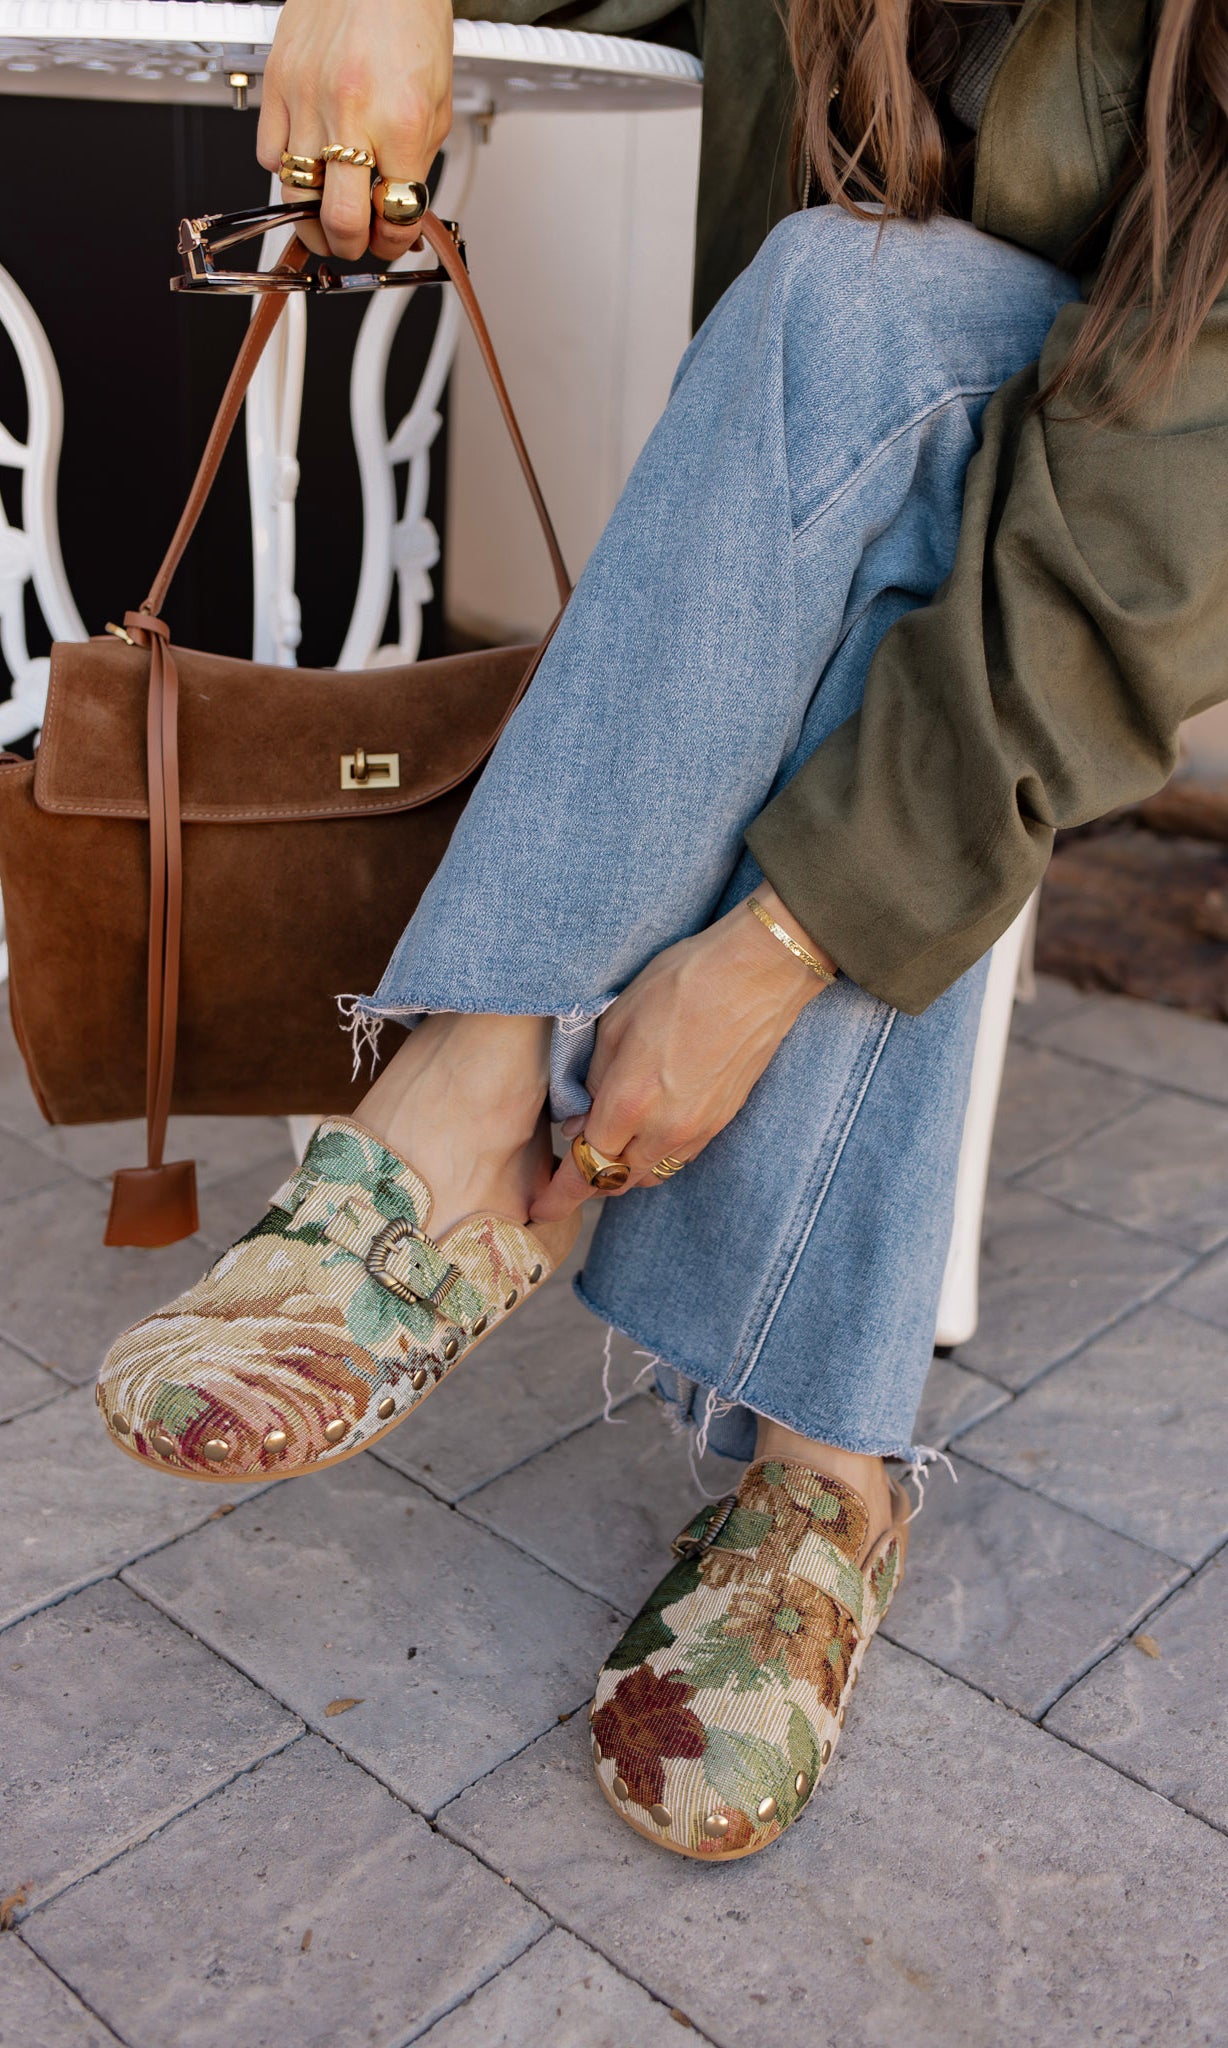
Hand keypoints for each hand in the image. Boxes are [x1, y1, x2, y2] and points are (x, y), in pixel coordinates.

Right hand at [256, 0, 452, 260]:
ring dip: (313, 215)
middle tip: (353, 240)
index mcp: (402, 121)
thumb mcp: (436, 103)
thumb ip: (416, 165)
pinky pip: (268, 155)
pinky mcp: (276, 82)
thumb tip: (398, 215)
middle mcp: (352, 112)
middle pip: (338, 221)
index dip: (393, 241)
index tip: (390, 239)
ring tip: (327, 208)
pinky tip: (307, 155)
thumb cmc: (409, 21)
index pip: (394, 217)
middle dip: (349, 245)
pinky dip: (286, 168)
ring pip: (296, 196)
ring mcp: (307, 98)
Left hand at [530, 890, 835, 1222]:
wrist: (756, 975)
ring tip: (611, 1139)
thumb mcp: (616, 1021)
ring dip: (625, 1167)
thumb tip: (578, 1121)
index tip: (541, 1208)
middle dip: (590, 1178)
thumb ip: (592, 1080)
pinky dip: (656, 1153)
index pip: (585, 1170)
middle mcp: (665, 1129)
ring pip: (650, 1173)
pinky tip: (650, 1124)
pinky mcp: (722, 1121)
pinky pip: (679, 1157)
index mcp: (629, 1103)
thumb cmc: (681, 983)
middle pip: (617, 1181)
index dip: (559, 1196)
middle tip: (572, 1162)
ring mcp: (698, 1129)